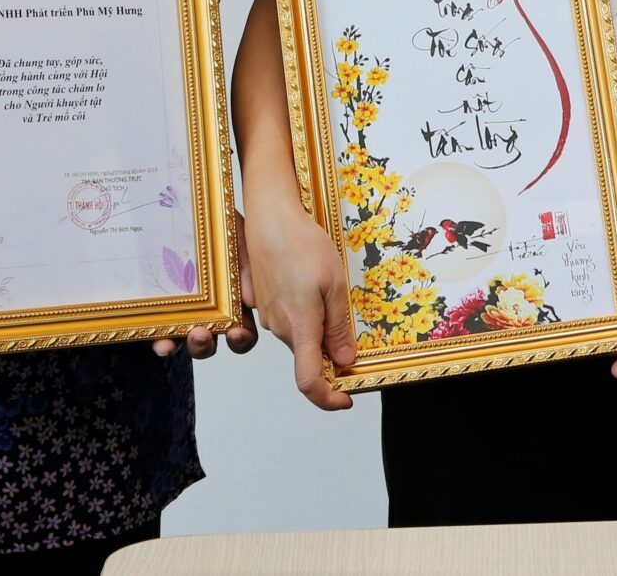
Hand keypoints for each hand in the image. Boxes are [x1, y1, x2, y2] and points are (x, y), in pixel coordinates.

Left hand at [153, 212, 259, 359]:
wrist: (194, 204)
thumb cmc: (222, 225)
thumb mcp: (239, 239)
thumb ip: (248, 267)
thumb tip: (252, 301)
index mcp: (235, 301)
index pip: (244, 331)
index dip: (241, 339)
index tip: (236, 333)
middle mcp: (212, 312)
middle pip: (213, 342)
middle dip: (207, 346)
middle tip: (203, 334)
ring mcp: (186, 313)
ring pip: (188, 342)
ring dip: (187, 346)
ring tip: (180, 338)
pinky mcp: (162, 311)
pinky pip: (161, 335)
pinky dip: (163, 344)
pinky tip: (161, 343)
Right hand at [244, 195, 354, 409]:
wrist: (270, 219)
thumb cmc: (303, 246)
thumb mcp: (334, 284)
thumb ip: (338, 327)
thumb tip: (342, 361)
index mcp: (299, 327)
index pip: (307, 381)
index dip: (327, 399)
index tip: (346, 398)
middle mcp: (280, 328)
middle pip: (308, 357)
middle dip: (330, 354)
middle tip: (352, 331)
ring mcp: (269, 316)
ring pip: (300, 336)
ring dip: (319, 329)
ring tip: (331, 292)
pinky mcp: (265, 303)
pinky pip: (290, 320)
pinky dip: (306, 314)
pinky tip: (313, 284)